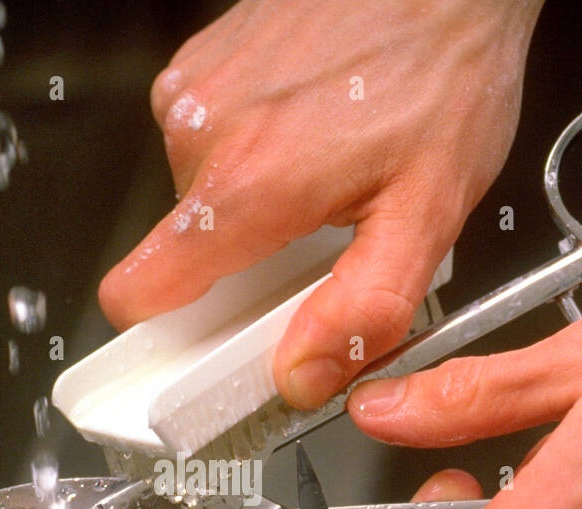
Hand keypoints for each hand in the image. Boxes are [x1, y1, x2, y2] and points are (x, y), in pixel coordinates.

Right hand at [99, 0, 543, 408]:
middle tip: (320, 237)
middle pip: (183, 250)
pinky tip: (313, 125)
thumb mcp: (429, 214)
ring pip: (198, 194)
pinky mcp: (203, 60)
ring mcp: (196, 88)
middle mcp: (201, 132)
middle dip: (243, 263)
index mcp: (246, 186)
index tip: (209, 346)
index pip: (137, 294)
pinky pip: (210, 139)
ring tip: (327, 169)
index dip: (166, 337)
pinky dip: (254, 148)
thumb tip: (304, 374)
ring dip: (253, 200)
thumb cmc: (444, 67)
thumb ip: (363, 310)